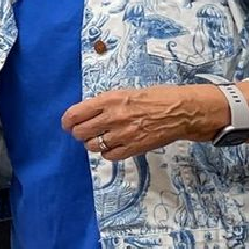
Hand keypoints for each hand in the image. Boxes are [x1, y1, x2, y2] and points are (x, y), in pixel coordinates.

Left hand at [61, 84, 231, 160]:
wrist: (182, 111)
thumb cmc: (155, 98)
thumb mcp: (125, 93)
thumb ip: (105, 104)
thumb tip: (87, 113)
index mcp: (109, 100)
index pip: (75, 114)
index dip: (67, 121)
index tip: (67, 124)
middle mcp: (112, 118)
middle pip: (80, 132)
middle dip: (78, 133)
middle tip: (82, 132)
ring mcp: (122, 135)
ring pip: (92, 145)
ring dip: (91, 143)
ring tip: (98, 139)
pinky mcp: (133, 148)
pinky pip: (109, 155)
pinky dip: (107, 152)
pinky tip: (113, 146)